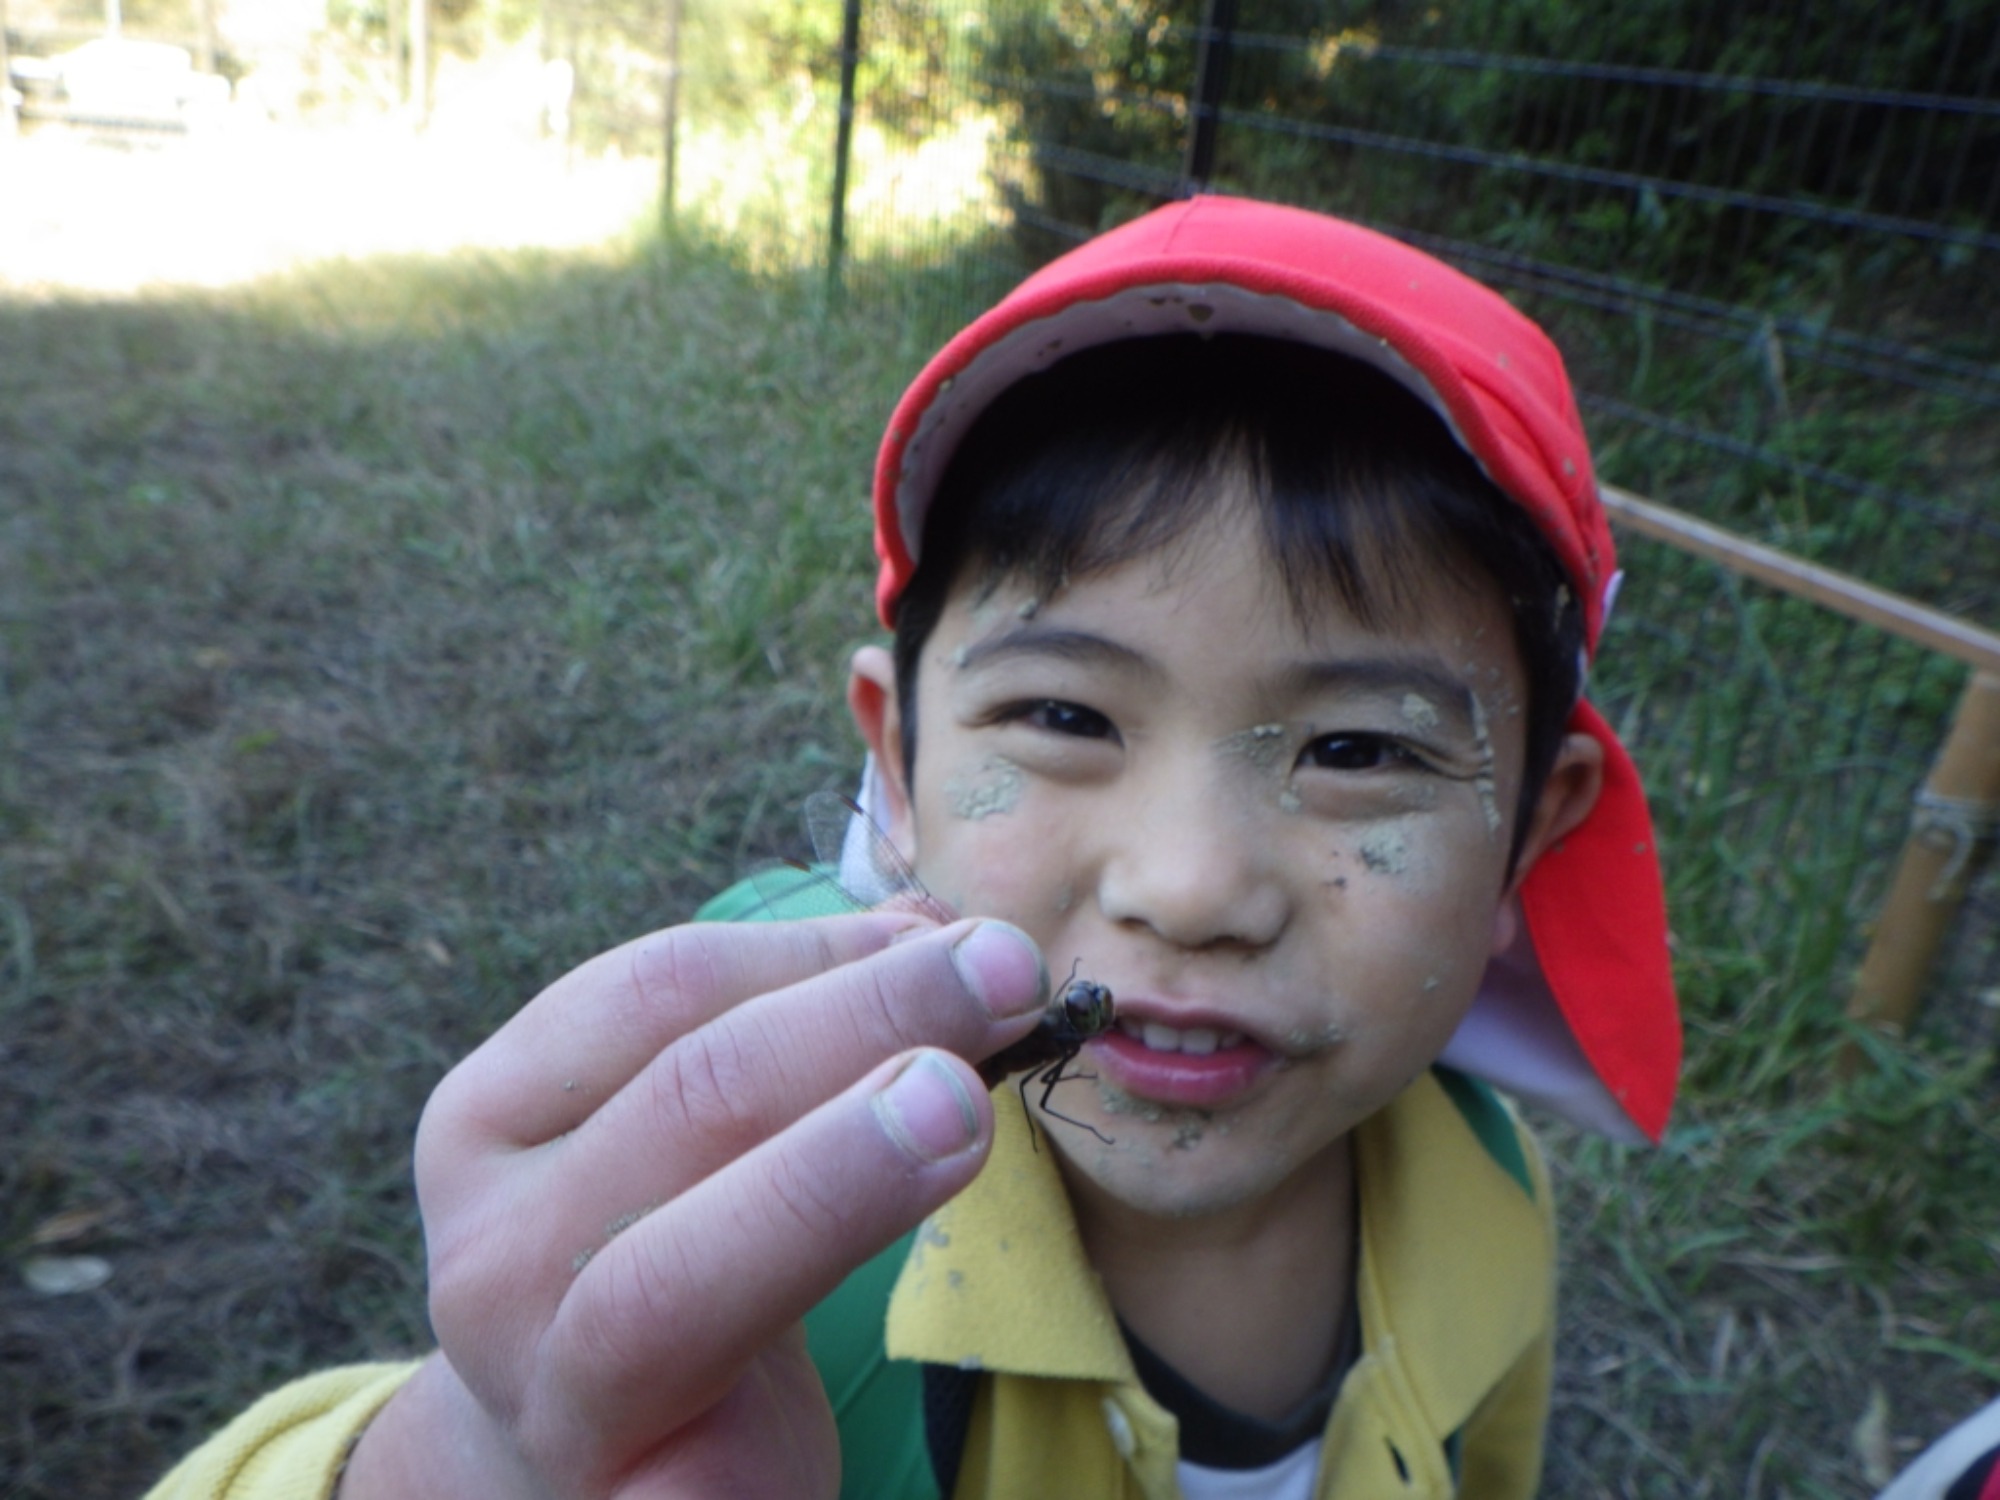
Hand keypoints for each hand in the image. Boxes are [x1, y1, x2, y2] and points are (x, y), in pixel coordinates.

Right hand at [339, 912, 1049, 1498]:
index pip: (656, 995)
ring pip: (673, 1282)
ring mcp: (546, 1391)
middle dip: (861, 1023)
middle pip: (686, 1106)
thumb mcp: (692, 1130)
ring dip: (835, 1178)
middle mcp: (492, 1251)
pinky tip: (795, 1447)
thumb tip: (936, 934)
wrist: (574, 1456)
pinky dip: (730, 1479)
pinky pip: (679, 1498)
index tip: (952, 934)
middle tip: (1003, 976)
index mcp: (496, 1120)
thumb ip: (794, 1032)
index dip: (815, 949)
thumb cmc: (664, 1250)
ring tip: (965, 1108)